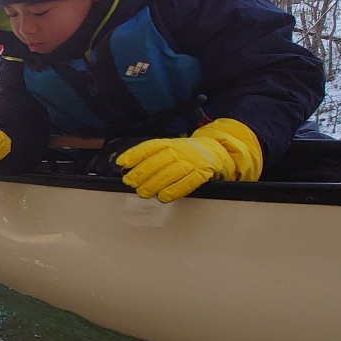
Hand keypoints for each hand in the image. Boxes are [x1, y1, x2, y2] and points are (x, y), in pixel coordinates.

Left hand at [116, 118, 263, 201]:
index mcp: (169, 143)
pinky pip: (188, 182)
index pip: (149, 147)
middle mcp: (179, 150)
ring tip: (143, 193)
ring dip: (155, 184)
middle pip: (158, 161)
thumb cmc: (187, 153)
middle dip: (142, 173)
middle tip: (131, 184)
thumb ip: (151, 156)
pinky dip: (175, 190)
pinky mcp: (202, 172)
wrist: (218, 150)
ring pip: (170, 172)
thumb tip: (126, 166)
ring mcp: (191, 161)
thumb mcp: (169, 149)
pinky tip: (164, 197)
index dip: (135, 155)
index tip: (122, 164)